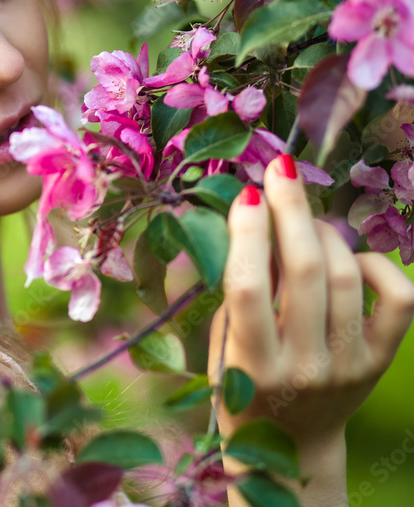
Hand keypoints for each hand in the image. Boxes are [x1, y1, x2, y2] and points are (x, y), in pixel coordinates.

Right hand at [207, 154, 413, 503]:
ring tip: (307, 222)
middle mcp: (304, 366)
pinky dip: (375, 264)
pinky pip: (397, 297)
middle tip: (280, 171)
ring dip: (324, 232)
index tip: (245, 195)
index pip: (248, 287)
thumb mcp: (223, 347)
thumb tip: (256, 222)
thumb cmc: (241, 387)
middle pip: (304, 271)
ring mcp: (349, 364)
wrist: (289, 447)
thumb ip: (238, 294)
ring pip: (347, 275)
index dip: (247, 234)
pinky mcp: (381, 361)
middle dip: (290, 210)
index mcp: (252, 366)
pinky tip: (350, 259)